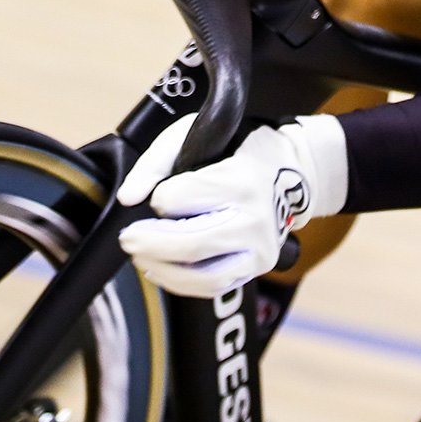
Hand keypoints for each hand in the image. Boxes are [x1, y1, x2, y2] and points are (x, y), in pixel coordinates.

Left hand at [117, 113, 348, 297]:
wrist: (291, 171)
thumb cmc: (237, 150)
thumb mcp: (195, 135)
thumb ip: (155, 162)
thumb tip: (128, 199)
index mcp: (240, 179)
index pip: (180, 199)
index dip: (161, 198)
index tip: (162, 194)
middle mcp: (255, 218)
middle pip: (191, 245)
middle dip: (150, 244)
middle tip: (128, 238)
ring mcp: (261, 247)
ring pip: (203, 277)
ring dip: (163, 270)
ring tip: (141, 256)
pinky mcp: (261, 265)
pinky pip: (215, 286)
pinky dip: (182, 283)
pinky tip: (162, 269)